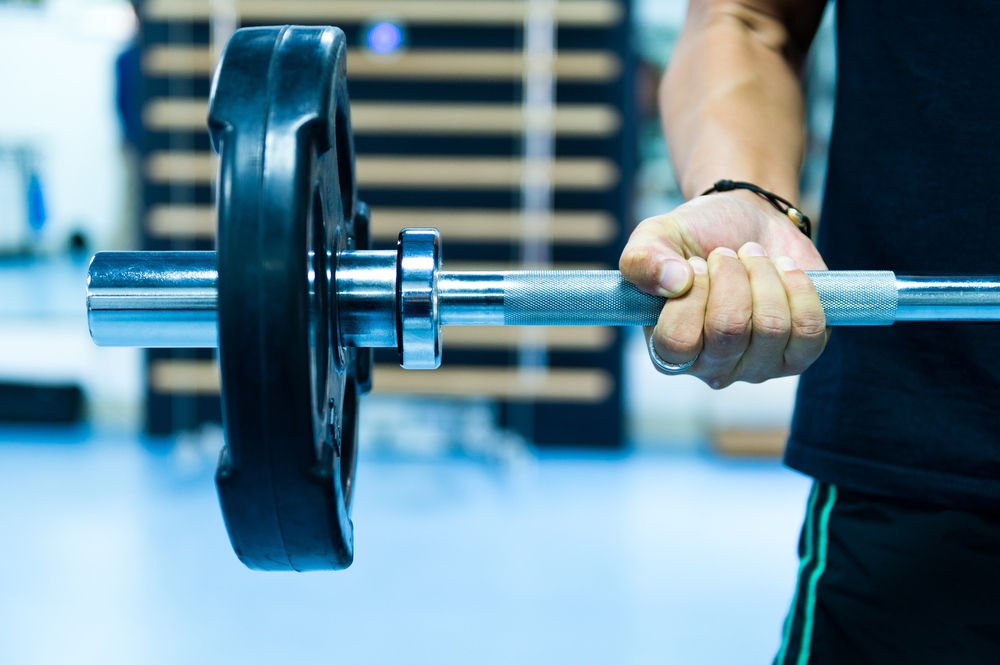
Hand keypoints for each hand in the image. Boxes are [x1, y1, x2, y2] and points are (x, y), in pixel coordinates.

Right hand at [619, 192, 829, 387]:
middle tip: (726, 253)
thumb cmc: (696, 236)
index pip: (679, 342)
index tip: (695, 264)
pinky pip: (809, 329)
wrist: (746, 223)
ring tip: (753, 256)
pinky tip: (784, 269)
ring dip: (763, 275)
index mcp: (668, 351)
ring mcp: (757, 366)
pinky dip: (799, 288)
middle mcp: (712, 368)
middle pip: (729, 330)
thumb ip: (642, 258)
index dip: (692, 294)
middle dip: (731, 275)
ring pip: (771, 327)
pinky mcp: (799, 354)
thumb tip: (674, 281)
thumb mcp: (656, 235)